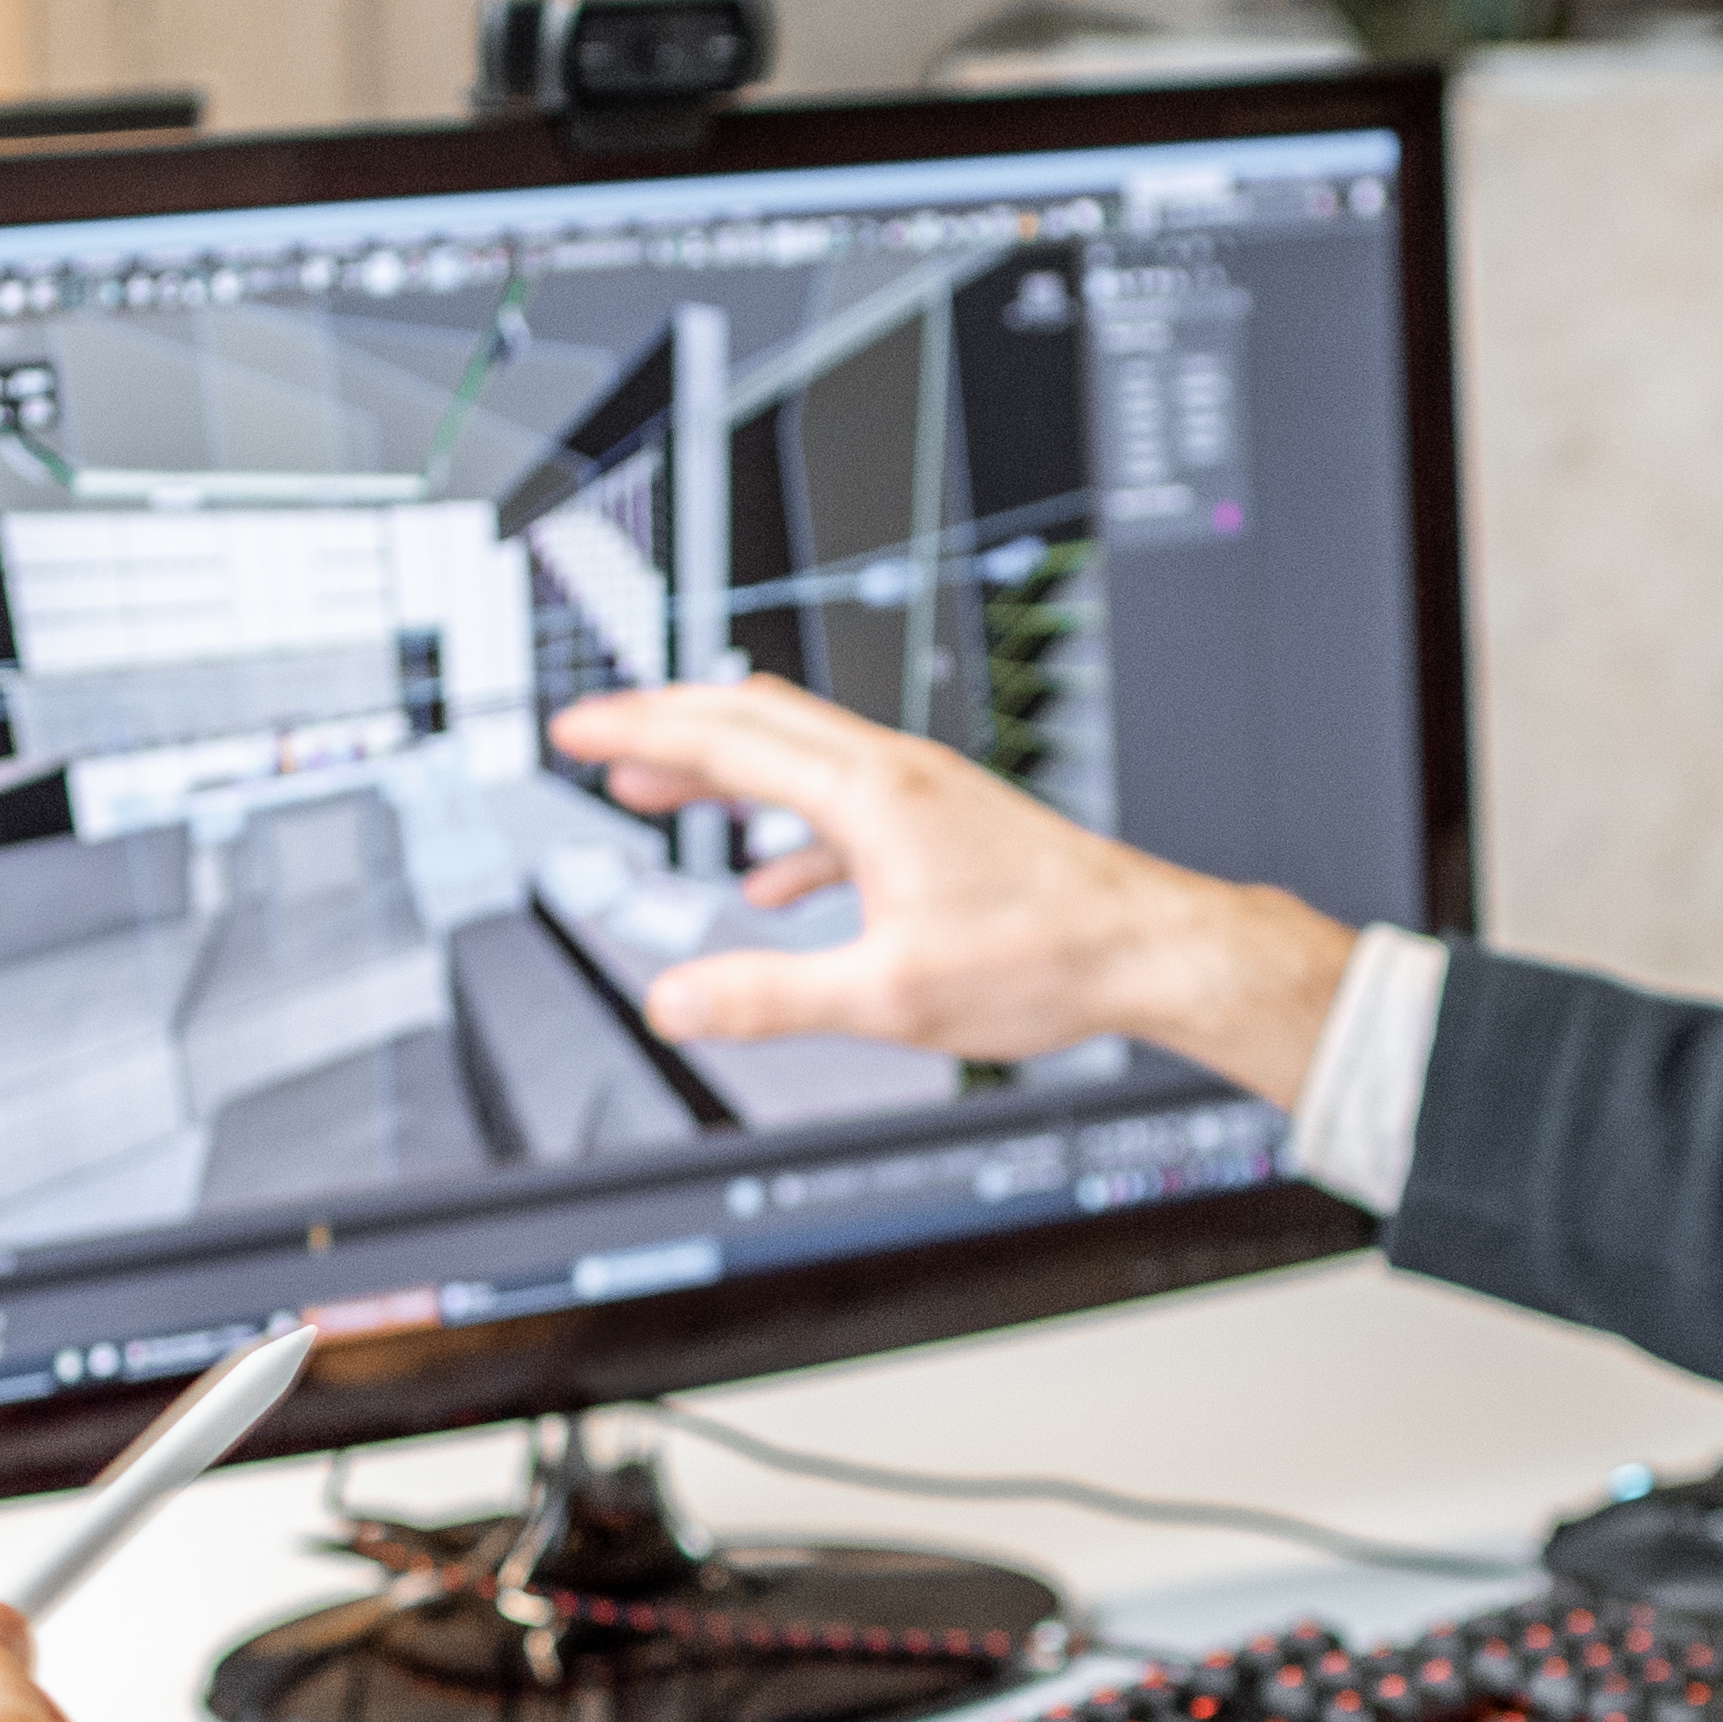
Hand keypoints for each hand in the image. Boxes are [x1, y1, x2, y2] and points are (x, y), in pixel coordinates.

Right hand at [542, 677, 1356, 1100]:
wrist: (1147, 948)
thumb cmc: (1046, 958)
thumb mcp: (888, 998)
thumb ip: (770, 998)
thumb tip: (674, 1002)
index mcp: (869, 796)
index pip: (725, 739)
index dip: (638, 731)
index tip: (575, 726)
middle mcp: (894, 773)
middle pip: (754, 719)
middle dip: (666, 724)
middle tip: (598, 736)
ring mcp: (922, 792)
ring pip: (797, 754)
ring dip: (722, 767)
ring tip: (660, 790)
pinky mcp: (944, 823)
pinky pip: (841, 803)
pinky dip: (787, 828)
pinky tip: (773, 882)